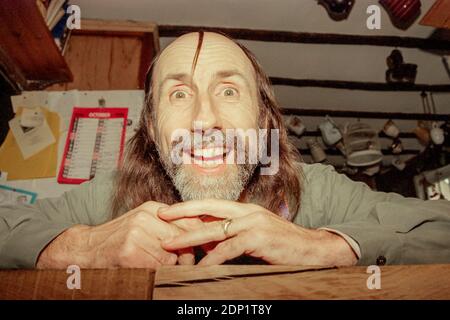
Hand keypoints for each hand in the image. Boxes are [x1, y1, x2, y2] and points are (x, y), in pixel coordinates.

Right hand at [36, 201, 202, 268]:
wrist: (86, 247)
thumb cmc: (120, 238)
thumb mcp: (145, 223)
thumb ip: (168, 226)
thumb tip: (199, 236)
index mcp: (153, 208)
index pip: (189, 220)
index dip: (200, 236)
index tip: (207, 247)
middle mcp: (146, 217)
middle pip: (183, 239)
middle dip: (186, 255)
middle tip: (184, 263)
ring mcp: (137, 233)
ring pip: (171, 256)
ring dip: (169, 266)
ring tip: (155, 265)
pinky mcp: (129, 251)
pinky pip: (156, 267)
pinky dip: (154, 272)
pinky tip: (143, 268)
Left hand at [158, 199, 356, 265]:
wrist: (312, 249)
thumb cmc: (282, 245)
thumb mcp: (254, 237)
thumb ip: (232, 237)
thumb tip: (207, 244)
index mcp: (245, 209)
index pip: (211, 204)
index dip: (188, 206)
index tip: (168, 210)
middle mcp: (247, 212)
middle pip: (208, 209)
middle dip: (182, 213)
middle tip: (160, 216)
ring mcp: (254, 223)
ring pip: (214, 229)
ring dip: (189, 237)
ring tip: (170, 244)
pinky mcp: (259, 238)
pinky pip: (230, 249)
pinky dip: (213, 258)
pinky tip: (201, 266)